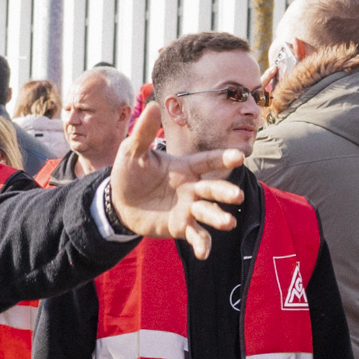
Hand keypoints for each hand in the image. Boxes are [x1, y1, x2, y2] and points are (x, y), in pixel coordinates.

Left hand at [103, 109, 244, 256]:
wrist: (118, 202)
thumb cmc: (129, 173)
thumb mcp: (133, 151)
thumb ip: (144, 132)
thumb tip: (151, 105)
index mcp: (185, 167)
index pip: (208, 161)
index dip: (223, 159)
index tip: (239, 156)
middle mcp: (192, 188)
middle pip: (213, 188)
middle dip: (225, 192)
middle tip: (236, 196)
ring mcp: (188, 208)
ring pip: (208, 212)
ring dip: (218, 217)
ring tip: (227, 223)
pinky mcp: (180, 226)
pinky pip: (195, 235)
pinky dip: (202, 243)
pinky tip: (203, 253)